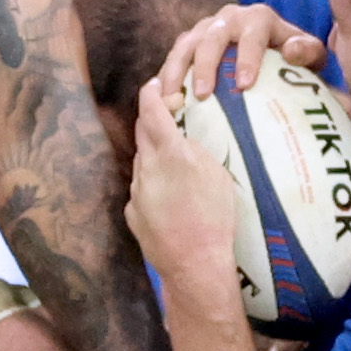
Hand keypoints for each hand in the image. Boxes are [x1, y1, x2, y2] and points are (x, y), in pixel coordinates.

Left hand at [124, 67, 250, 318]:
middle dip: (152, 121)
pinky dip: (153, 186)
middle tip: (168, 116)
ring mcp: (137, 192)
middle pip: (143, 134)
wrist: (195, 265)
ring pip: (142, 163)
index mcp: (169, 153)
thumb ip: (196, 150)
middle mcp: (147, 168)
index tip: (154, 84)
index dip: (152, 93)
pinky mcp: (133, 213)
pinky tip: (170, 199)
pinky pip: (141, 190)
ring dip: (154, 156)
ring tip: (176, 166)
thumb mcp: (217, 174)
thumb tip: (182, 140)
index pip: (152, 111)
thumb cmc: (215, 219)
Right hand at [150, 1, 322, 106]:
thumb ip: (307, 52)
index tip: (244, 85)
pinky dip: (167, 76)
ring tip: (172, 99)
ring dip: (177, 71)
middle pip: (212, 38)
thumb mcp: (309, 54)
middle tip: (203, 95)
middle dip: (206, 66)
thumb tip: (292, 52)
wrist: (271, 49)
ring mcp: (205, 27)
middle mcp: (229, 17)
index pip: (252, 35)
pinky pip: (174, 56)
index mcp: (259, 18)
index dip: (247, 58)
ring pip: (186, 44)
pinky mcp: (190, 41)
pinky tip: (163, 99)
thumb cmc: (290, 57)